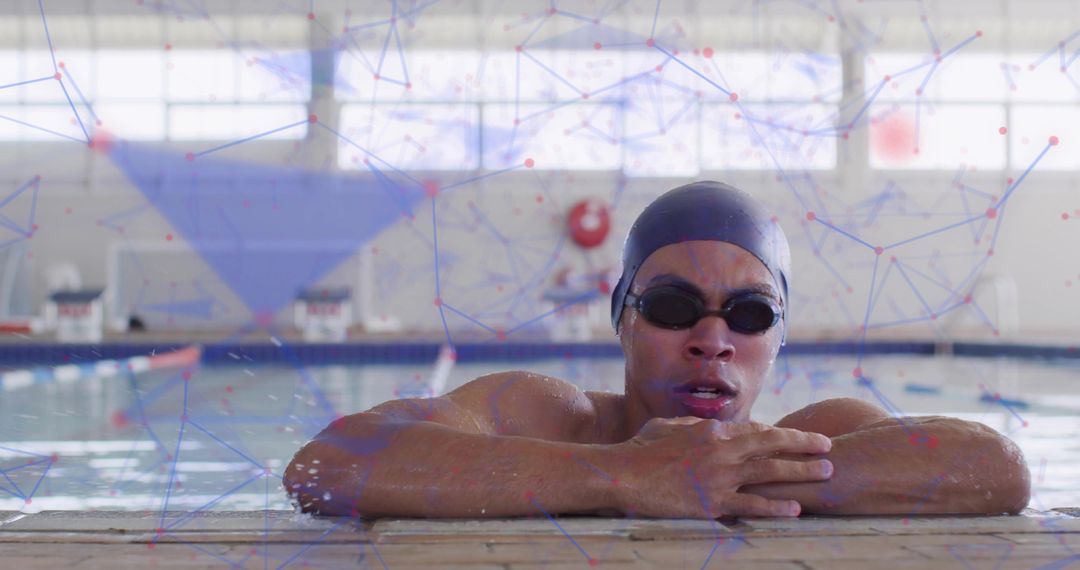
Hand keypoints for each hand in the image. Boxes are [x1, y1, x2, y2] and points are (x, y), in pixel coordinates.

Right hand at [607, 418, 832, 518]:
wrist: (623, 475)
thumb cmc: (640, 448)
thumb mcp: (669, 426)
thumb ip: (694, 425)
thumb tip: (709, 426)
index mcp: (712, 431)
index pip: (755, 430)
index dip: (780, 434)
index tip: (798, 438)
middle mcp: (722, 451)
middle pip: (772, 446)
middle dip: (804, 445)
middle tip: (827, 447)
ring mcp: (720, 478)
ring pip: (771, 473)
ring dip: (802, 472)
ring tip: (826, 473)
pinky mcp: (713, 503)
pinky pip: (752, 505)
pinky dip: (776, 507)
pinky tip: (796, 508)